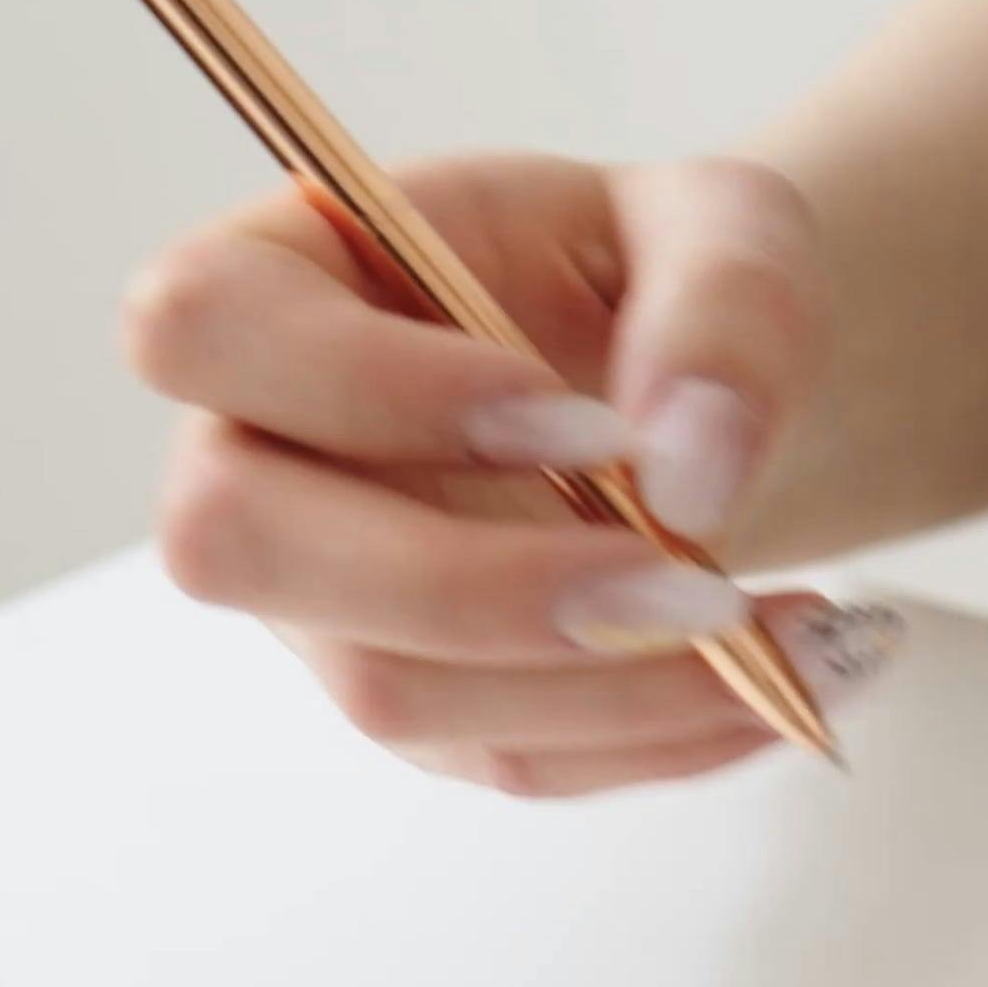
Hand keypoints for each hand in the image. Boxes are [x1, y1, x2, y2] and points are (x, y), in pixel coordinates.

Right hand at [122, 153, 897, 797]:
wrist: (705, 400)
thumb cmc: (667, 284)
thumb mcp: (732, 229)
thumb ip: (725, 301)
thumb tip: (687, 469)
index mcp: (281, 276)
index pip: (201, 327)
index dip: (365, 387)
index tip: (586, 423)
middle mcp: (258, 447)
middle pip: (235, 545)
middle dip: (475, 585)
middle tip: (694, 582)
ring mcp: (321, 596)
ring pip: (387, 689)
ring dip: (603, 685)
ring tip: (786, 630)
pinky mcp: (419, 696)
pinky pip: (503, 756)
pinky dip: (655, 737)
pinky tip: (774, 681)